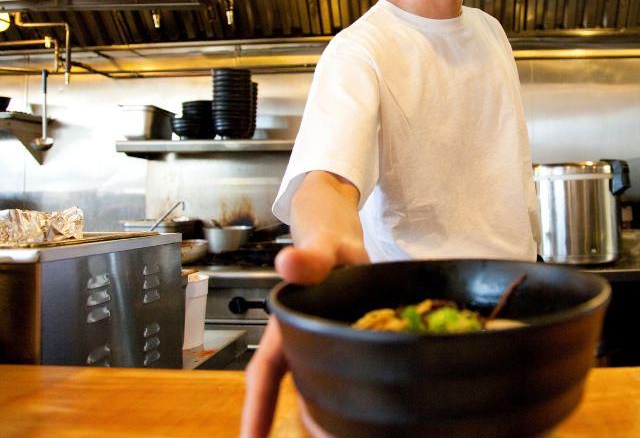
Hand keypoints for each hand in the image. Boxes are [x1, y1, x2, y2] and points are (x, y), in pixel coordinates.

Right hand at [239, 230, 367, 436]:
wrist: (341, 237)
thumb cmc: (326, 245)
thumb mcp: (320, 249)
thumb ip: (308, 258)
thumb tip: (288, 261)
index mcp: (287, 324)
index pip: (264, 373)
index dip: (257, 410)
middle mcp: (300, 340)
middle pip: (293, 390)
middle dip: (296, 422)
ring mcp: (323, 345)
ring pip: (315, 388)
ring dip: (322, 415)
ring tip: (340, 435)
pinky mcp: (347, 345)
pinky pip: (344, 376)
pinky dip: (350, 397)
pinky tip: (368, 412)